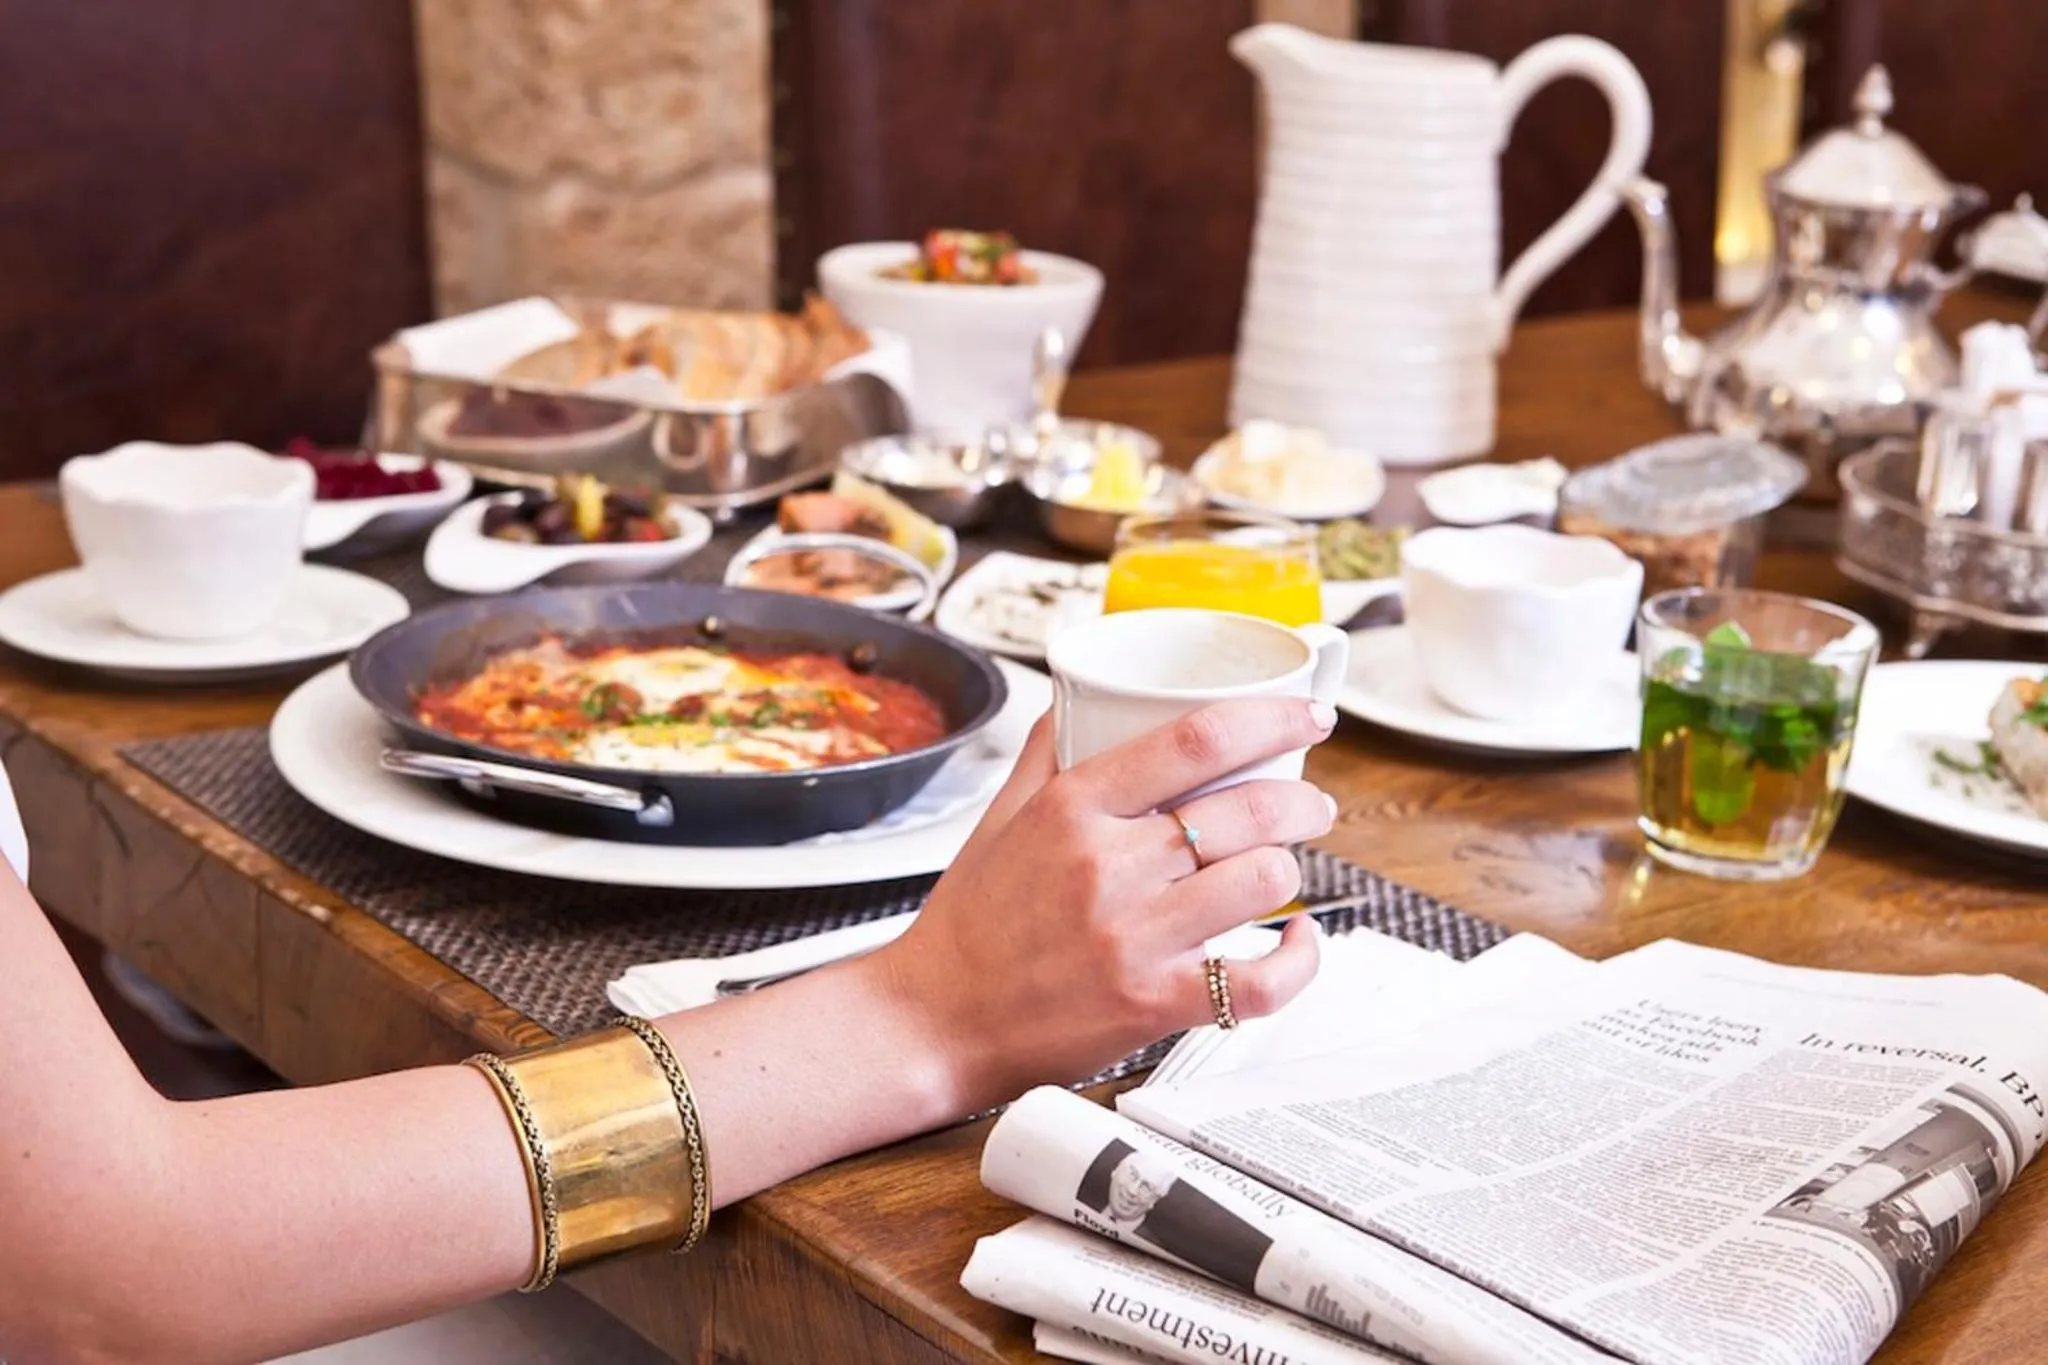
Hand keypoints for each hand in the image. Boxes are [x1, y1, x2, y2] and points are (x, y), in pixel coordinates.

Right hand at [871, 696, 1338, 1111]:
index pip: (1195, 739)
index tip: (1305, 715)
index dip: (1271, 718)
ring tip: (1283, 867)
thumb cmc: (969, 925)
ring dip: (1290, 868)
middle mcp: (1107, 866)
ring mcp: (1135, 937)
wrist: (935, 1021)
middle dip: (1302, 801)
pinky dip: (1298, 960)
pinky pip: (1259, 981)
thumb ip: (1046, 752)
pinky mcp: (1154, 1004)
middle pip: (1246, 808)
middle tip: (1310, 805)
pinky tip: (1296, 942)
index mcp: (1074, 808)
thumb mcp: (998, 817)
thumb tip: (1082, 695)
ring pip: (1262, 880)